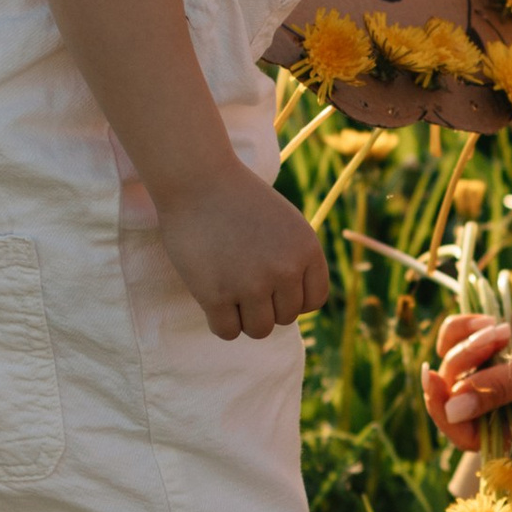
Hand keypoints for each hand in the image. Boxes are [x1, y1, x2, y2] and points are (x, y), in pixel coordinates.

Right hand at [156, 166, 329, 340]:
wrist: (198, 179)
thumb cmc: (239, 200)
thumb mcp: (286, 223)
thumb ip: (296, 259)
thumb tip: (296, 307)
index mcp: (307, 250)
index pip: (313, 301)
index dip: (292, 298)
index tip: (273, 287)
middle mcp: (285, 269)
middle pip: (284, 318)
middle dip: (265, 305)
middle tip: (242, 281)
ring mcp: (251, 284)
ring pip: (259, 330)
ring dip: (244, 318)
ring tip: (229, 293)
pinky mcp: (216, 295)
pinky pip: (227, 331)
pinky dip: (220, 322)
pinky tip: (212, 300)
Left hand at [423, 271, 511, 449]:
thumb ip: (499, 388)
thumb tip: (452, 408)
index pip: (469, 434)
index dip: (444, 412)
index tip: (435, 379)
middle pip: (456, 397)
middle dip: (462, 365)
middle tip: (491, 339)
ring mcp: (505, 370)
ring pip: (455, 364)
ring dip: (467, 342)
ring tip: (500, 328)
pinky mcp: (502, 340)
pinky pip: (461, 339)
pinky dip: (467, 327)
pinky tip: (492, 319)